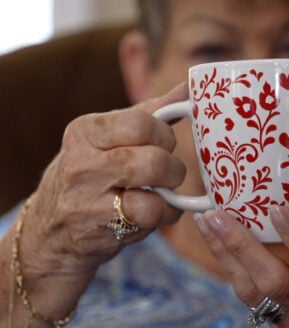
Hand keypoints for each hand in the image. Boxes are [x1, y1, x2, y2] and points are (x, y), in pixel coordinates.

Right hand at [21, 83, 187, 276]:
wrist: (51, 229)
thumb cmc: (90, 175)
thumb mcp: (108, 139)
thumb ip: (150, 114)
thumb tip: (188, 90)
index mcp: (87, 131)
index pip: (143, 123)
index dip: (165, 136)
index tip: (164, 145)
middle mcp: (83, 162)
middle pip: (154, 160)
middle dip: (174, 169)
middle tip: (169, 174)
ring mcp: (89, 198)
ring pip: (156, 192)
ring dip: (172, 194)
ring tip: (164, 194)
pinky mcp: (101, 227)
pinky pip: (153, 216)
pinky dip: (166, 215)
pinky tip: (157, 212)